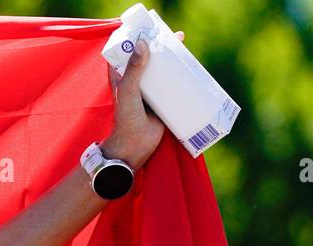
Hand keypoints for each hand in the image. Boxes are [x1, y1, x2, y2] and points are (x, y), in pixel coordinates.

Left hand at [101, 30, 184, 168]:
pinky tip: (191, 70)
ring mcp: (148, 92)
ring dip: (172, 61)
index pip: (126, 53)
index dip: (136, 41)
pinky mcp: (160, 101)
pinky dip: (180, 77)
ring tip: (184, 50)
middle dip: (159, 48)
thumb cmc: (126, 119)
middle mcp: (134, 82)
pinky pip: (171, 85)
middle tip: (174, 38)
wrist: (135, 146)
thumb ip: (134, 70)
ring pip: (161, 71)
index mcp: (121, 78)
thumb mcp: (128, 91)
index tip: (148, 32)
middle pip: (147, 59)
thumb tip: (143, 44)